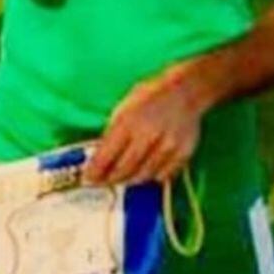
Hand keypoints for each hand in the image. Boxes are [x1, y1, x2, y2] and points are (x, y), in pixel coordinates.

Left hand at [84, 68, 204, 185]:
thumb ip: (113, 132)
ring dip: (130, 179)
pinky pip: (164, 175)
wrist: (184, 91)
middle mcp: (146, 136)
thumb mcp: (123, 108)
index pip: (106, 155)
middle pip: (124, 169)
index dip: (96, 170)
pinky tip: (146, 172)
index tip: (89, 179)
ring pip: (143, 175)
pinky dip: (153, 176)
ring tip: (123, 178)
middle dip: (111, 179)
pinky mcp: (183, 153)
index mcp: (126, 121)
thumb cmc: (148, 96)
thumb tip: (101, 156)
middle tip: (104, 182)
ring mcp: (166, 146)